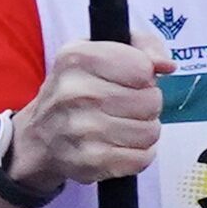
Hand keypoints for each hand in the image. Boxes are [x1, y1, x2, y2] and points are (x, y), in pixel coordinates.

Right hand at [10, 36, 169, 189]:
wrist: (40, 136)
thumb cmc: (79, 89)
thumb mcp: (101, 51)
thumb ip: (143, 46)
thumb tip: (166, 65)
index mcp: (78, 58)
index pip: (144, 69)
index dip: (145, 77)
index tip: (130, 80)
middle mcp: (75, 92)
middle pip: (151, 101)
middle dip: (147, 104)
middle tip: (126, 106)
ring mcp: (80, 130)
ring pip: (150, 131)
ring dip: (144, 130)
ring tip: (122, 125)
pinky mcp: (90, 161)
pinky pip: (142, 158)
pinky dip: (140, 154)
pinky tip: (120, 145)